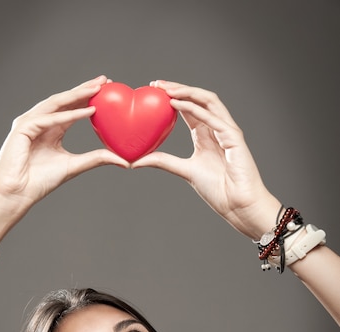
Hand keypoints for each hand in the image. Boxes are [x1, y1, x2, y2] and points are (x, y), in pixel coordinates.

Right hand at [0, 76, 127, 217]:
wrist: (18, 193)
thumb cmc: (41, 181)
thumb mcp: (75, 166)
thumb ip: (97, 159)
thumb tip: (125, 162)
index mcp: (51, 128)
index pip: (72, 108)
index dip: (88, 97)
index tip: (108, 89)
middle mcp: (40, 122)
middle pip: (65, 101)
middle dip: (84, 89)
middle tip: (105, 80)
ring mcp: (30, 123)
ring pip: (57, 104)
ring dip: (77, 96)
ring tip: (97, 89)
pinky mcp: (23, 128)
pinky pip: (49, 119)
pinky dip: (68, 115)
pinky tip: (86, 111)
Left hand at [132, 81, 279, 238]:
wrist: (238, 205)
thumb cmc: (219, 190)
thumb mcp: (184, 171)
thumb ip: (163, 161)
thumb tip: (135, 161)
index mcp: (206, 135)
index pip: (189, 108)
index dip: (172, 97)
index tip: (153, 91)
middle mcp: (217, 128)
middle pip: (198, 99)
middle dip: (177, 88)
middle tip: (156, 85)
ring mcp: (227, 131)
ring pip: (208, 101)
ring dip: (187, 92)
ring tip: (167, 90)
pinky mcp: (234, 138)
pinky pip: (214, 118)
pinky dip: (195, 109)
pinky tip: (177, 105)